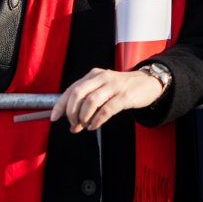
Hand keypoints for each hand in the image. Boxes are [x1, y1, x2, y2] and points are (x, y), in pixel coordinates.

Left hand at [49, 68, 164, 132]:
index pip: (72, 89)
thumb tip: (72, 123)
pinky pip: (107, 109)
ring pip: (91, 101)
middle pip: (78, 93)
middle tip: (73, 124)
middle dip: (71, 112)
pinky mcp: (125, 96)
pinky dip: (97, 120)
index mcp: (94, 75)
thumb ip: (88, 101)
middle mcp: (102, 78)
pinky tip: (94, 126)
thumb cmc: (122, 88)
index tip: (54, 118)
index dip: (61, 104)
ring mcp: (114, 86)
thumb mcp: (103, 88)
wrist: (148, 82)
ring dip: (83, 117)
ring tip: (84, 125)